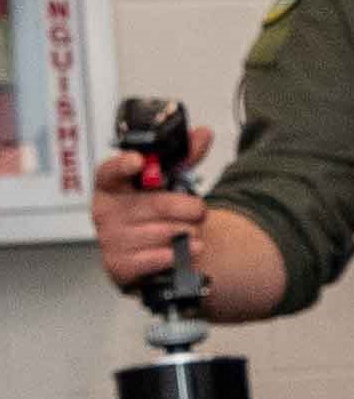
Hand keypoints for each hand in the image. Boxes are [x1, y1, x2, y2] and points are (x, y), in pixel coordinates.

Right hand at [92, 152, 203, 289]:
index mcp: (111, 185)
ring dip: (188, 233)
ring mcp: (109, 239)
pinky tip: (180, 251)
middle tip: (197, 211)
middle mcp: (105, 211)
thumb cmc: (154, 212)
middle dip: (189, 208)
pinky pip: (161, 257)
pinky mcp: (119, 265)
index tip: (138, 161)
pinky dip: (179, 254)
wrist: (151, 252)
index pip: (109, 171)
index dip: (123, 166)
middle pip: (157, 204)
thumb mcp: (168, 182)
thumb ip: (185, 158)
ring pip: (166, 232)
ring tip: (185, 232)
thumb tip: (203, 134)